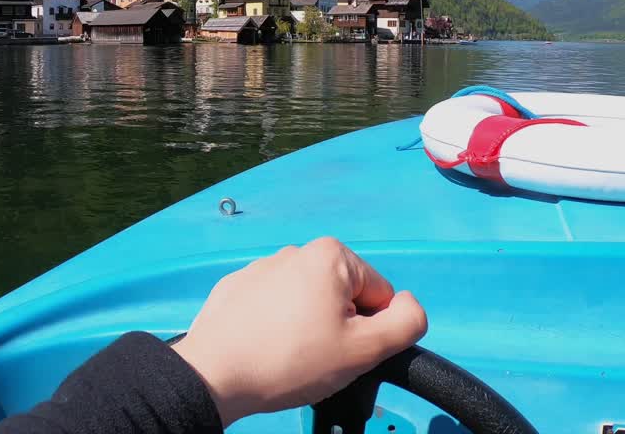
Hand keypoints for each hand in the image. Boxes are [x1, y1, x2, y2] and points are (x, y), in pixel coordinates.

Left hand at [171, 237, 427, 424]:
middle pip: (343, 296)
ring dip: (308, 328)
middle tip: (317, 358)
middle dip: (339, 328)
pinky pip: (274, 308)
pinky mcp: (236, 288)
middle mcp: (296, 250)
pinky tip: (263, 349)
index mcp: (332, 255)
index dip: (371, 331)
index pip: (379, 296)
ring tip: (288, 357)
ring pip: (308, 303)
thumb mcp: (365, 349)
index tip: (343, 351)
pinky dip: (276, 327)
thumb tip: (410, 305)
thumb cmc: (293, 360)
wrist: (214, 374)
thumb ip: (406, 323)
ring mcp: (261, 267)